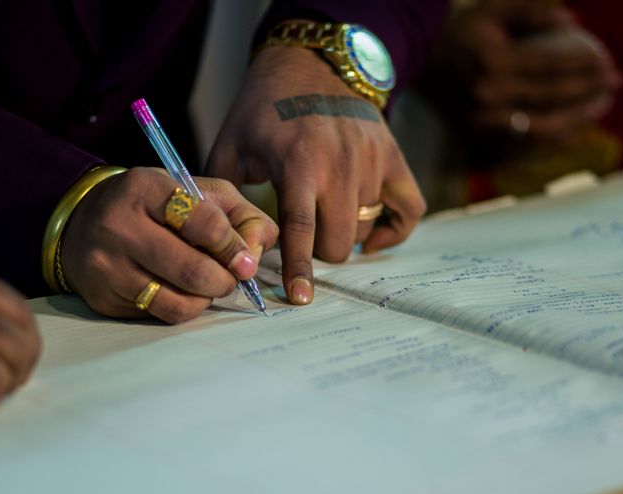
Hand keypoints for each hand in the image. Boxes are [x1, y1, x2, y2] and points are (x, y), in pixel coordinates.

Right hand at [61, 167, 277, 322]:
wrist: (84, 223)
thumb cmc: (154, 206)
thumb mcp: (196, 192)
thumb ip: (239, 215)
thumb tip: (257, 253)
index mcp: (145, 188)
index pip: (204, 223)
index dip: (233, 247)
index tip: (245, 260)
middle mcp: (119, 226)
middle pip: (193, 270)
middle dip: (225, 280)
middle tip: (231, 277)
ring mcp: (107, 266)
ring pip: (179, 301)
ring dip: (206, 298)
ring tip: (208, 285)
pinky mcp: (104, 298)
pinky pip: (160, 315)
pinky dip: (184, 308)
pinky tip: (183, 292)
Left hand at [206, 46, 425, 304]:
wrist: (310, 65)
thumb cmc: (263, 111)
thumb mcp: (232, 144)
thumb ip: (222, 194)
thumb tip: (213, 242)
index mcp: (298, 162)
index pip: (302, 228)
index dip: (300, 268)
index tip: (299, 298)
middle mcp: (341, 163)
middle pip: (338, 242)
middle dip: (317, 252)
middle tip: (303, 236)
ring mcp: (373, 160)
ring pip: (364, 229)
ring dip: (343, 234)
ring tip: (324, 217)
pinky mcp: (394, 157)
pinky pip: (410, 210)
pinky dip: (392, 229)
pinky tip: (370, 234)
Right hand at [441, 1, 621, 139]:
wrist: (418, 63)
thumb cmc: (460, 33)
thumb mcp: (492, 10)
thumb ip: (532, 10)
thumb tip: (572, 20)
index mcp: (493, 63)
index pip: (551, 66)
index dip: (584, 65)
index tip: (608, 62)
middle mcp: (489, 96)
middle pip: (551, 98)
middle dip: (588, 90)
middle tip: (614, 83)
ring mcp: (482, 121)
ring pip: (541, 125)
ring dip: (576, 117)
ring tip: (600, 106)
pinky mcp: (478, 136)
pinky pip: (522, 144)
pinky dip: (551, 139)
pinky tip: (572, 129)